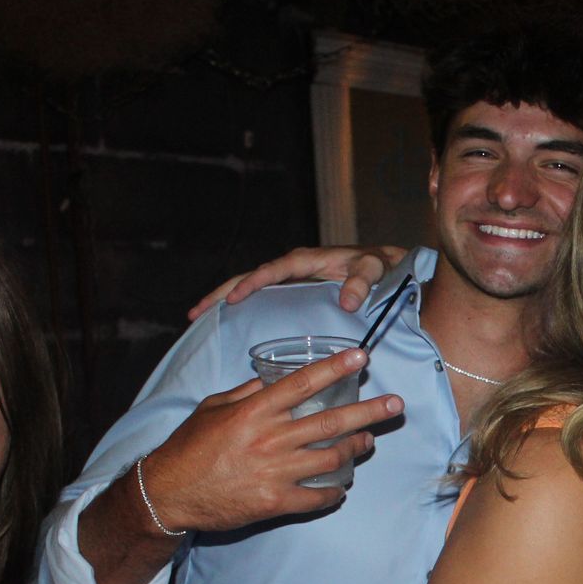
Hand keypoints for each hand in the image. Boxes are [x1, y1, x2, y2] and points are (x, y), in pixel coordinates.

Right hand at [139, 347, 403, 531]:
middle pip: (331, 422)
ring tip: (368, 442)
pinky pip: (317, 497)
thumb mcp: (213, 408)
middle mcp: (270, 439)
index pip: (303, 383)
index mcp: (254, 411)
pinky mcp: (275, 502)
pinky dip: (334, 492)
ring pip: (332, 459)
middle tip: (395, 405)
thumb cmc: (188, 447)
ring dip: (356, 449)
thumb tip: (274, 378)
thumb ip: (247, 393)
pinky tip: (342, 486)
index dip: (335, 369)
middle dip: (369, 412)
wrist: (168, 494)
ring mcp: (275, 472)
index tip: (362, 358)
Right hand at [187, 245, 410, 320]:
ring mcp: (292, 278)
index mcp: (307, 260)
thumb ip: (363, 281)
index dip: (250, 284)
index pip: (271, 271)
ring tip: (198, 317)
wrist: (388, 264)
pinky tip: (227, 323)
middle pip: (249, 278)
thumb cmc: (380, 265)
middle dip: (222, 293)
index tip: (231, 300)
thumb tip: (348, 302)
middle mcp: (294, 267)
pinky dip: (243, 305)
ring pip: (250, 286)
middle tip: (194, 312)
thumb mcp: (374, 269)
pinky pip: (263, 296)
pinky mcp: (294, 289)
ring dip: (224, 299)